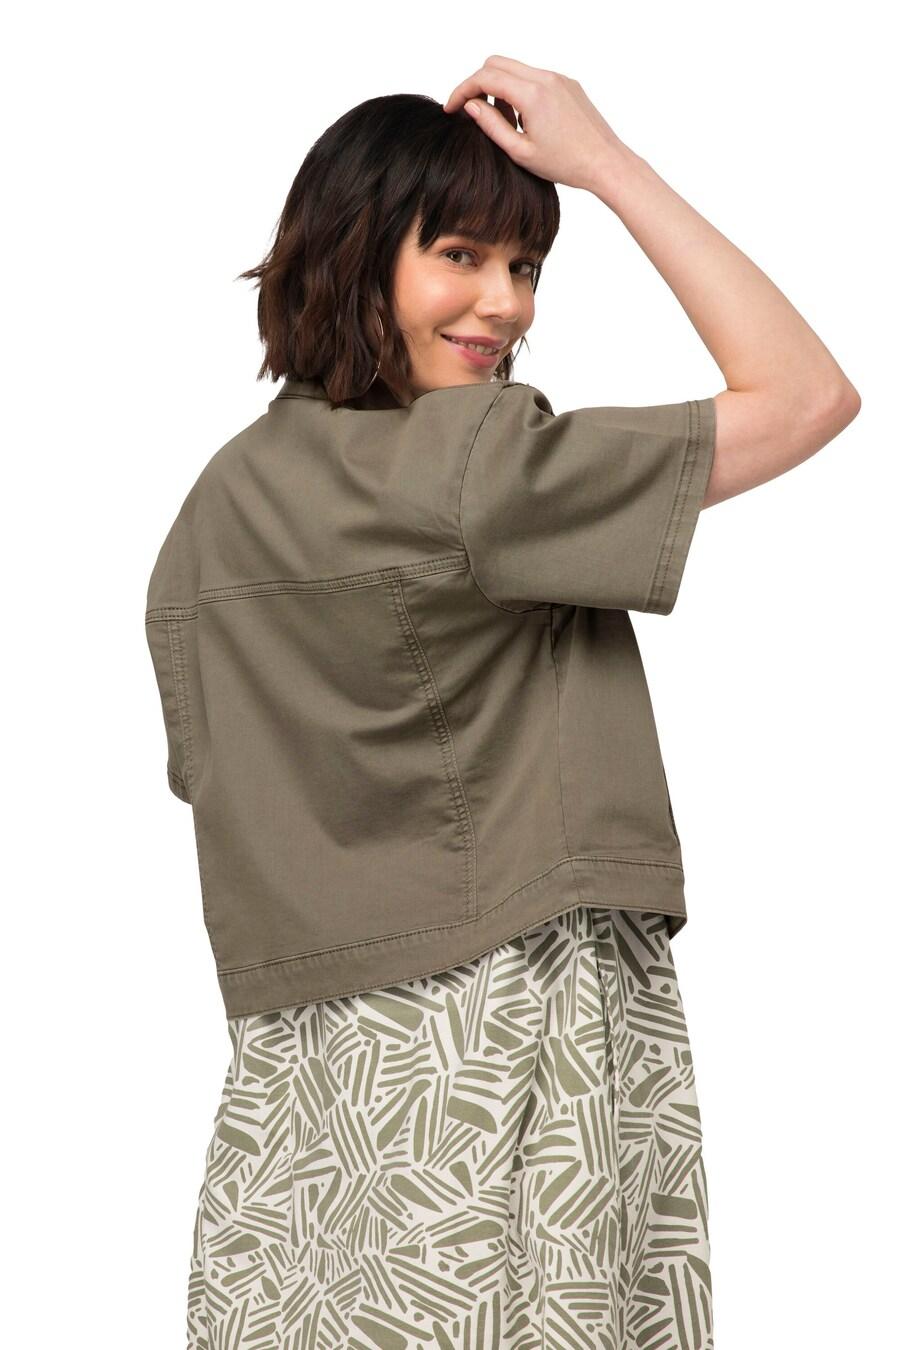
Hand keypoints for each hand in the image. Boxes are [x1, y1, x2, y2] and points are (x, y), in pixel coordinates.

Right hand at [442, 55, 630, 194]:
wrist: (605, 162)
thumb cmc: (566, 164)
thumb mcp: (520, 151)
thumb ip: (491, 125)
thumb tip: (470, 105)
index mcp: (532, 94)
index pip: (485, 77)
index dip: (462, 91)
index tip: (452, 108)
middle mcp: (545, 77)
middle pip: (496, 63)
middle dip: (477, 83)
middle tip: (471, 110)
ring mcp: (558, 78)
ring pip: (515, 68)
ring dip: (499, 87)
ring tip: (502, 121)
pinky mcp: (567, 83)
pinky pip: (534, 77)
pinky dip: (519, 90)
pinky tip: (523, 119)